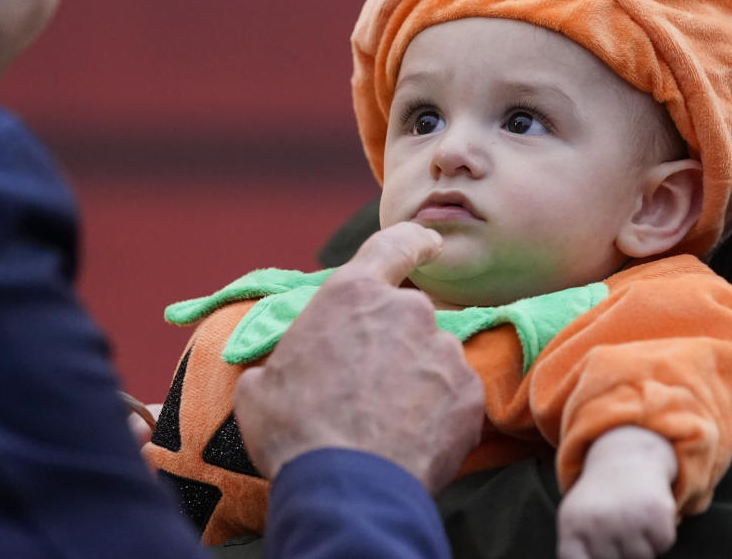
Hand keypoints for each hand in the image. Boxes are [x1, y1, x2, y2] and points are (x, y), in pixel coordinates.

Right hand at [234, 222, 483, 491]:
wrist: (347, 488)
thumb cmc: (294, 430)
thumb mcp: (261, 385)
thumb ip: (285, 360)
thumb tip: (284, 373)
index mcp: (354, 295)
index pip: (394, 244)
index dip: (413, 242)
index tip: (430, 245)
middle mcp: (408, 311)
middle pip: (408, 316)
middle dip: (392, 344)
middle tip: (364, 387)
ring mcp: (444, 352)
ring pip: (433, 358)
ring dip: (416, 380)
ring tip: (385, 423)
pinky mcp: (469, 395)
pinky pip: (454, 396)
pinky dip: (438, 413)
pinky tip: (410, 441)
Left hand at [558, 427, 677, 558]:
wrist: (625, 460)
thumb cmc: (598, 500)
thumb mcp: (574, 522)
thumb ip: (579, 552)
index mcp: (573, 527)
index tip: (600, 552)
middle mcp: (598, 523)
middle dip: (618, 555)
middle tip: (615, 532)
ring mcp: (628, 518)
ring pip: (642, 558)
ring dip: (641, 547)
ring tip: (630, 522)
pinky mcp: (656, 513)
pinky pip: (662, 545)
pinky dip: (658, 536)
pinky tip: (645, 516)